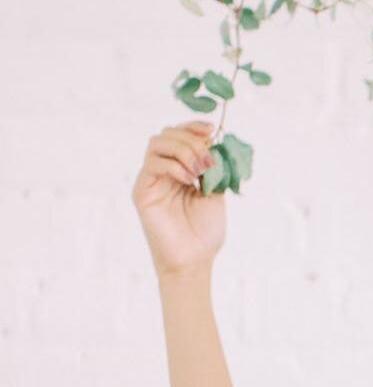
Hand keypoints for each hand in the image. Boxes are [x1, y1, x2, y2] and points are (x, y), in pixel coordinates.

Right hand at [130, 120, 226, 279]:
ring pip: (157, 143)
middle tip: (207, 159)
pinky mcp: (142, 191)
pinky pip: (152, 164)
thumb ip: (214, 167)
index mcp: (181, 169)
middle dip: (191, 139)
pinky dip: (173, 165)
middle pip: (167, 134)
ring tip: (198, 171)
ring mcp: (151, 179)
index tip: (212, 129)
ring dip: (183, 150)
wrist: (194, 259)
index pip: (180, 135)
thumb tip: (215, 142)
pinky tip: (188, 180)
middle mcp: (164, 171)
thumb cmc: (205, 231)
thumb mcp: (216, 192)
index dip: (194, 127)